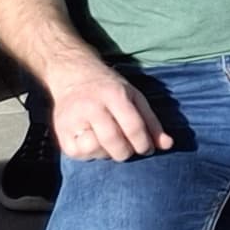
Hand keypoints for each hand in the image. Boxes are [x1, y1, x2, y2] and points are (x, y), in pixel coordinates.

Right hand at [48, 61, 170, 159]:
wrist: (72, 74)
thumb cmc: (108, 87)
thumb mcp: (133, 96)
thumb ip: (151, 121)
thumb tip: (168, 145)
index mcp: (113, 94)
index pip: (133, 127)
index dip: (144, 144)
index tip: (147, 149)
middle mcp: (91, 106)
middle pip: (115, 143)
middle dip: (127, 151)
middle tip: (128, 147)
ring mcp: (73, 120)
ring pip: (98, 151)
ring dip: (108, 152)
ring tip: (108, 139)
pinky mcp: (61, 133)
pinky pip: (82, 154)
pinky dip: (92, 153)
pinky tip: (93, 139)